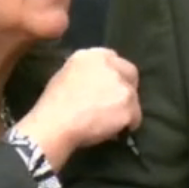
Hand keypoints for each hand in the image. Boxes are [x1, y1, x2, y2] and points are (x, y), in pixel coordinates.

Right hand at [19, 47, 140, 168]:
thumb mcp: (66, 73)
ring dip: (125, 108)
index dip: (114, 73)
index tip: (109, 86)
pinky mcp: (129, 107)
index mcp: (94, 55)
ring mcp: (123, 87)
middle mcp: (112, 66)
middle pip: (130, 74)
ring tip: (110, 121)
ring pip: (134, 97)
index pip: (114, 58)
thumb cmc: (53, 103)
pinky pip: (135, 118)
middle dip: (126, 87)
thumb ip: (87, 70)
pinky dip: (128, 125)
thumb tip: (97, 81)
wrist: (55, 124)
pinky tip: (114, 131)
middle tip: (116, 103)